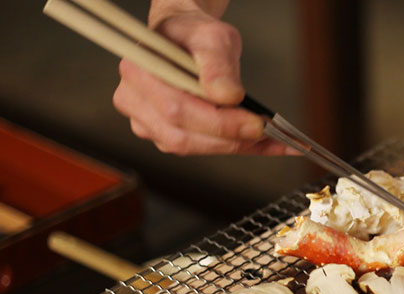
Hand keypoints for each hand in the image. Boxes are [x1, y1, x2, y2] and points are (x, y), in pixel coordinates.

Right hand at [112, 10, 294, 155]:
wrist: (187, 40)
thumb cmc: (194, 35)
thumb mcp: (212, 37)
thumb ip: (218, 65)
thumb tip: (228, 97)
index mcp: (138, 72)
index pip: (177, 109)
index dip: (219, 122)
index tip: (256, 123)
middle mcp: (133, 101)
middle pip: (181, 136)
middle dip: (229, 138)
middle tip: (267, 133)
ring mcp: (145, 122)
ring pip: (189, 147)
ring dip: (234, 146)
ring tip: (271, 140)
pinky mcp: (162, 135)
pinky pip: (198, 148)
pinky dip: (233, 146)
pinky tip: (261, 144)